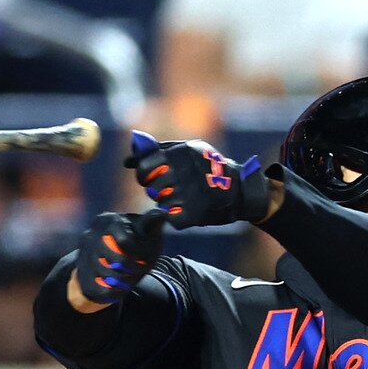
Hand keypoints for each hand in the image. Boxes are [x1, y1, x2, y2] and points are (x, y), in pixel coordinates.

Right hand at [73, 210, 165, 304]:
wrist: (107, 253)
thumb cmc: (134, 239)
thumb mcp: (145, 230)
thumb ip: (153, 223)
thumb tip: (162, 213)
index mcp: (107, 220)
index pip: (125, 243)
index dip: (139, 255)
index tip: (145, 259)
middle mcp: (91, 235)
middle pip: (117, 262)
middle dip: (133, 270)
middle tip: (139, 272)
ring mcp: (83, 254)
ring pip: (108, 277)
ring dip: (124, 283)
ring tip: (130, 279)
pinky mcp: (80, 274)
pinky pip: (100, 290)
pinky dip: (114, 293)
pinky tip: (120, 289)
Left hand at [124, 130, 269, 228]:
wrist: (240, 189)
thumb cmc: (209, 167)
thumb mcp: (187, 150)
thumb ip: (157, 152)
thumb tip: (127, 162)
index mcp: (179, 154)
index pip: (144, 168)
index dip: (144, 175)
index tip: (152, 178)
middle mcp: (183, 172)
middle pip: (150, 188)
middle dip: (157, 190)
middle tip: (170, 189)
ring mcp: (188, 193)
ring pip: (160, 203)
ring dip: (168, 203)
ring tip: (184, 198)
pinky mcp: (194, 213)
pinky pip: (170, 218)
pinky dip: (176, 217)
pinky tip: (188, 210)